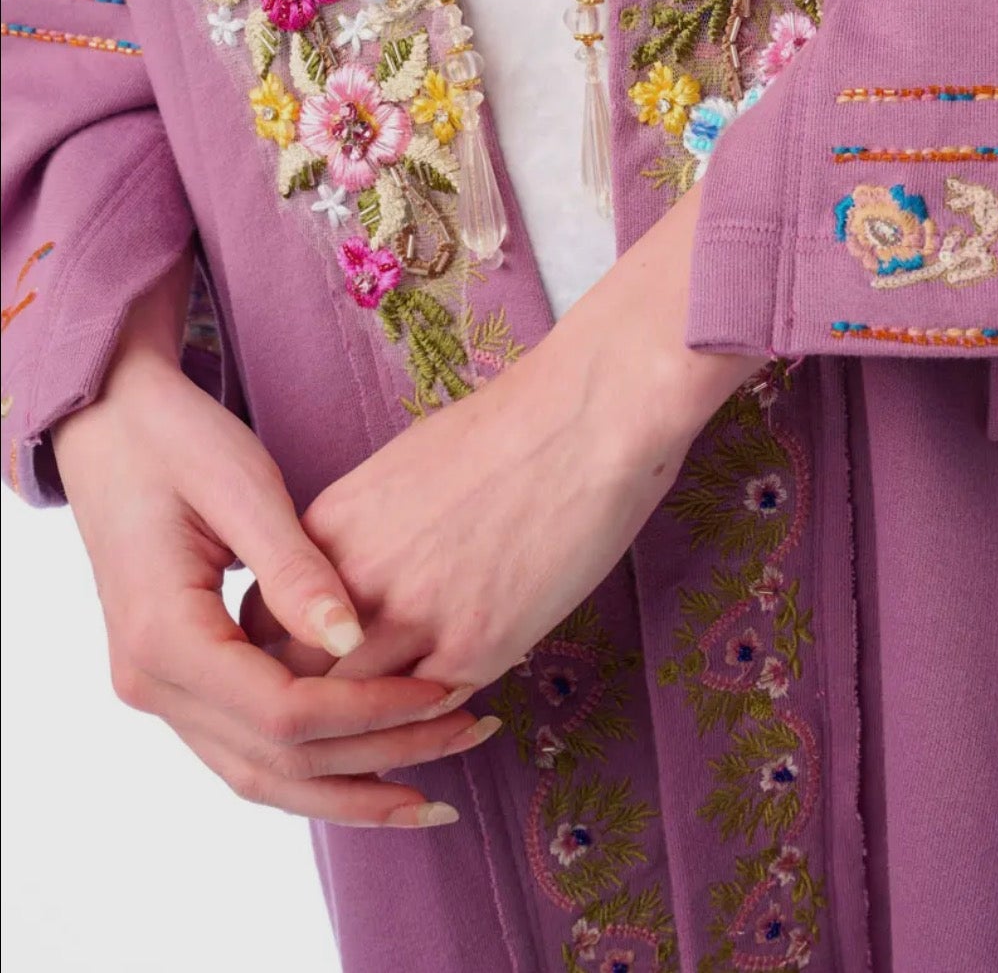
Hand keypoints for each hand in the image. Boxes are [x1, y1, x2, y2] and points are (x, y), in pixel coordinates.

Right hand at [54, 256, 498, 827]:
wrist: (110, 425)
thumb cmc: (174, 440)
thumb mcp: (241, 487)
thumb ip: (293, 568)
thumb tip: (351, 637)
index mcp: (163, 637)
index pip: (281, 713)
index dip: (368, 710)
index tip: (442, 690)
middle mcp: (153, 683)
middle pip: (276, 762)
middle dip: (376, 760)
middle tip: (465, 733)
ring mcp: (161, 689)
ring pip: (261, 776)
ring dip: (349, 786)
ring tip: (433, 790)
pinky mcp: (182, 679)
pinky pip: (249, 748)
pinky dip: (314, 765)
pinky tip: (374, 764)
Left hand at [275, 189, 760, 692]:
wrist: (583, 420)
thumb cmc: (505, 427)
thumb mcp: (402, 467)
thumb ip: (364, 530)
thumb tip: (357, 569)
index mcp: (332, 524)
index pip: (263, 615)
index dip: (277, 647)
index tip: (301, 661)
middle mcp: (358, 577)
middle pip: (293, 673)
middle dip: (307, 699)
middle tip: (332, 715)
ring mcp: (414, 617)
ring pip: (353, 707)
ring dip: (368, 721)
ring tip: (388, 727)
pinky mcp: (476, 646)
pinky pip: (429, 710)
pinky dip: (431, 718)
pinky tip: (448, 714)